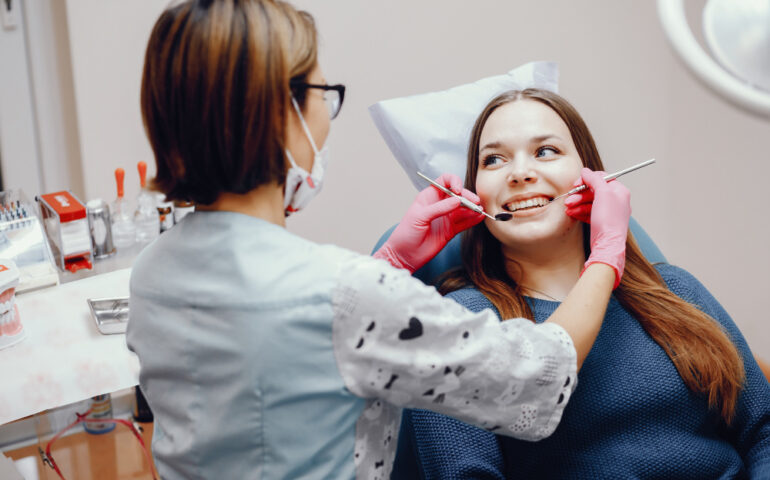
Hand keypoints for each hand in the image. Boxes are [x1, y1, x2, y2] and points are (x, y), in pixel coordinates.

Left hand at [373, 173, 483, 272]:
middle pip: (458, 195)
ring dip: (473, 208)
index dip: (454, 182)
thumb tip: (457, 200)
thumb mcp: (419, 216)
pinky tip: (480, 217)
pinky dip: (473, 220)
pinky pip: (465, 223)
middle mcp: (439, 205)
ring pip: (464, 209)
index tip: (458, 190)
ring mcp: (446, 218)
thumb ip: (439, 208)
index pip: (445, 181)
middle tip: (475, 203)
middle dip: (467, 197)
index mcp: (429, 196)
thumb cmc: (405, 233)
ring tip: (480, 210)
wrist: (405, 255)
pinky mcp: (450, 230)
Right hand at [564, 168, 630, 287]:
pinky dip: (579, 211)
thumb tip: (586, 171)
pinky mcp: (601, 222)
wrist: (608, 245)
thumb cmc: (609, 221)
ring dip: (577, 203)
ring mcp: (608, 212)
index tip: (576, 184)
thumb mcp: (602, 194)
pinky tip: (572, 213)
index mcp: (619, 191)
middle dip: (579, 194)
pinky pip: (588, 212)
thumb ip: (594, 179)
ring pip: (589, 202)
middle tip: (569, 198)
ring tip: (568, 207)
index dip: (587, 179)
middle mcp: (616, 201)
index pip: (602, 178)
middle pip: (594, 190)